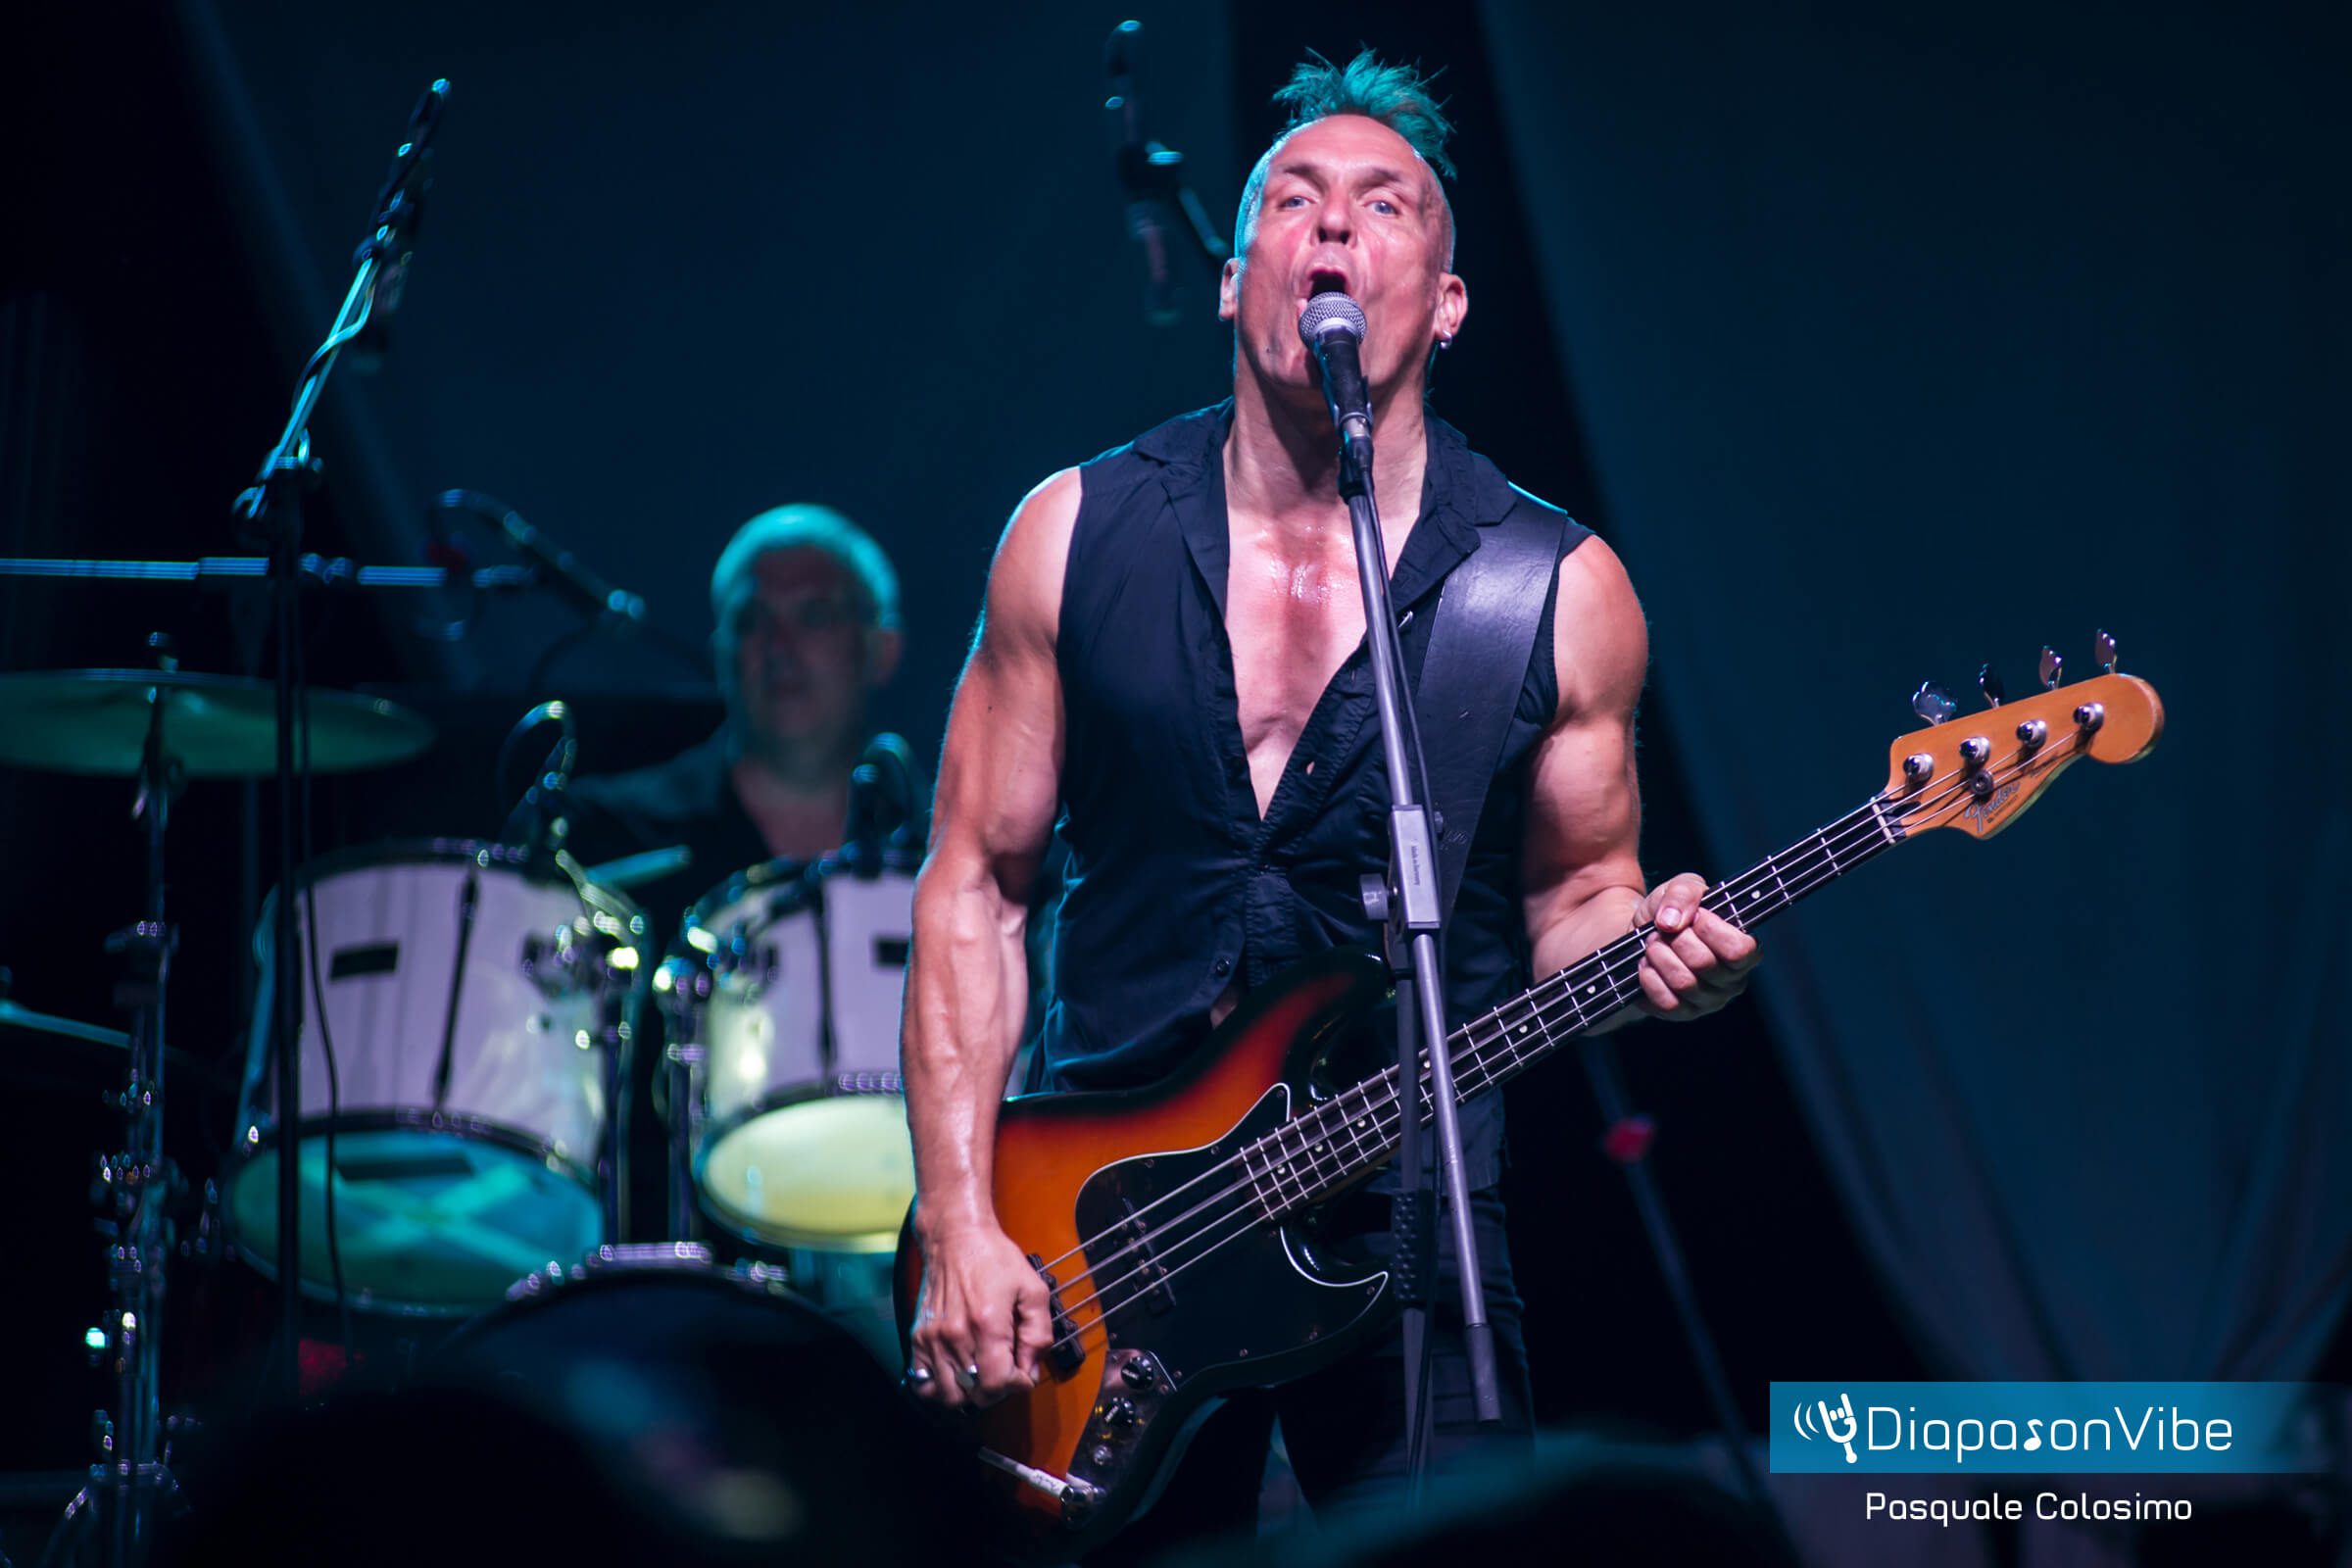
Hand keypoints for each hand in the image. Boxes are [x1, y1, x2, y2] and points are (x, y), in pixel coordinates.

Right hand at [906, 1218, 1053, 1408]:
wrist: (955, 1236)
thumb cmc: (994, 1258)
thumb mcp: (1032, 1288)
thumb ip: (1039, 1333)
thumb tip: (1030, 1367)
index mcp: (987, 1324)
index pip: (997, 1383)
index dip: (1017, 1385)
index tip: (1023, 1372)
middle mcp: (956, 1336)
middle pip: (975, 1394)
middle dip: (997, 1391)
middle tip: (1006, 1371)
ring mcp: (933, 1339)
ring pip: (948, 1395)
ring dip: (970, 1393)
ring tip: (982, 1375)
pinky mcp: (918, 1337)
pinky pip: (922, 1382)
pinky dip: (938, 1388)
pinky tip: (956, 1375)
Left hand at [1629, 871, 1756, 1020]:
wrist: (1642, 937)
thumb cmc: (1672, 913)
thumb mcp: (1679, 888)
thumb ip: (1683, 893)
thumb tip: (1671, 921)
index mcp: (1743, 950)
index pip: (1739, 950)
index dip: (1711, 930)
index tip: (1694, 916)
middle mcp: (1733, 980)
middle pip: (1704, 963)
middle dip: (1676, 940)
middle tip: (1664, 931)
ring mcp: (1710, 1000)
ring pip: (1684, 982)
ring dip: (1660, 957)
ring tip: (1652, 945)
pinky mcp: (1684, 1013)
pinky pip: (1667, 1002)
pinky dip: (1650, 978)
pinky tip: (1646, 965)